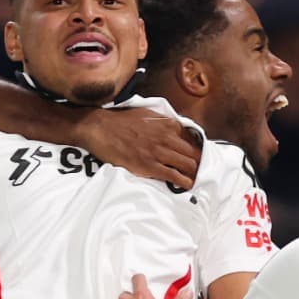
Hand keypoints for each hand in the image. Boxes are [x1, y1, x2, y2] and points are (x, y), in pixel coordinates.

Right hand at [78, 107, 200, 188]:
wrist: (100, 128)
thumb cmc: (120, 121)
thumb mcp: (147, 113)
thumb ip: (163, 121)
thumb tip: (176, 128)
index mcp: (167, 124)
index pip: (192, 139)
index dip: (196, 149)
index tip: (197, 156)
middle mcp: (167, 137)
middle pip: (194, 153)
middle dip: (199, 163)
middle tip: (199, 170)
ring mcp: (159, 152)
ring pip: (188, 165)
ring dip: (194, 173)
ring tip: (194, 179)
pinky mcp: (150, 166)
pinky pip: (174, 176)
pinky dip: (184, 182)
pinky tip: (187, 185)